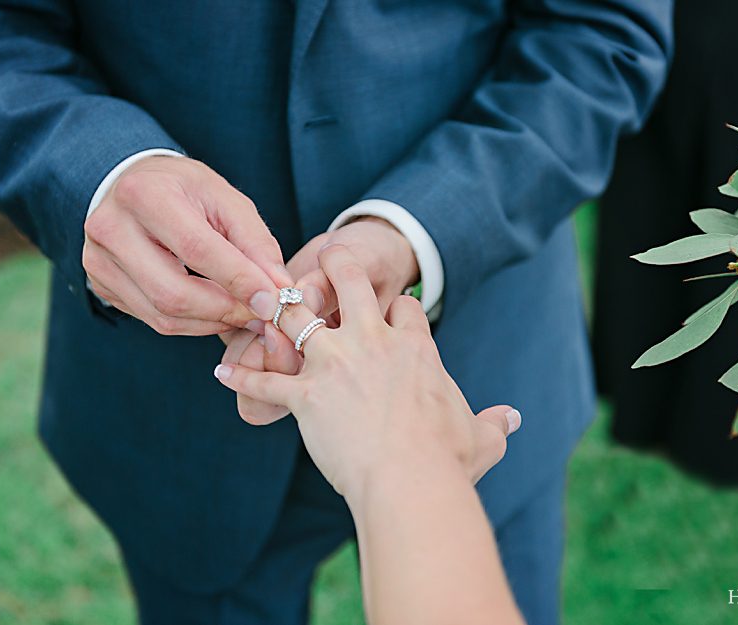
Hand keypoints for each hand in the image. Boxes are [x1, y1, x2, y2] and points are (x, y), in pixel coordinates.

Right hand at [83, 155, 291, 334]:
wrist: (135, 186)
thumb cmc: (185, 190)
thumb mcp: (226, 200)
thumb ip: (256, 243)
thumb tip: (279, 289)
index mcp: (145, 194)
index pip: (196, 249)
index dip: (239, 280)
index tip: (273, 300)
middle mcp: (111, 228)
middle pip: (174, 293)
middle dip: (226, 311)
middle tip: (261, 314)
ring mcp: (99, 261)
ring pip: (163, 315)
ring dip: (213, 322)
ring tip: (243, 313)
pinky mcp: (101, 286)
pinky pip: (154, 320)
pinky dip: (193, 324)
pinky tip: (215, 311)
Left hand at [213, 245, 519, 500]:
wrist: (411, 480)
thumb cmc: (448, 459)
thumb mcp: (479, 436)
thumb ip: (495, 423)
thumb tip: (515, 420)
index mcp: (416, 348)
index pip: (405, 306)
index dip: (399, 305)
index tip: (393, 309)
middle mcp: (372, 343)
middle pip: (348, 283)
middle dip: (336, 264)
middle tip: (325, 255)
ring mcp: (335, 366)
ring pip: (296, 318)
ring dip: (277, 307)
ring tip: (259, 298)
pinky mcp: (306, 396)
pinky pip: (265, 379)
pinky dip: (241, 375)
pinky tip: (221, 371)